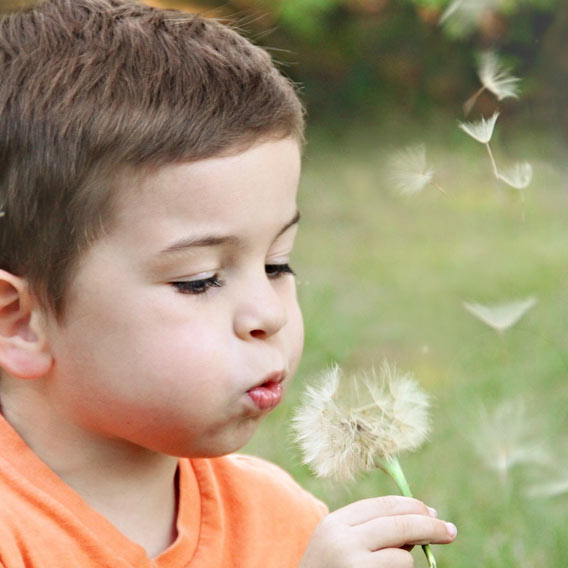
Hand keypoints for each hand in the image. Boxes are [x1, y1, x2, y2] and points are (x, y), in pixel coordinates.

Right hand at [299, 496, 456, 567]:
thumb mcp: (341, 545)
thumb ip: (373, 531)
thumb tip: (422, 520)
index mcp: (335, 523)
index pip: (382, 505)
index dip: (411, 506)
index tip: (432, 512)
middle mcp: (342, 540)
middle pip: (398, 524)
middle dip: (429, 526)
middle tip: (450, 531)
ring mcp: (353, 564)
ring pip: (403, 556)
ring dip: (405, 564)